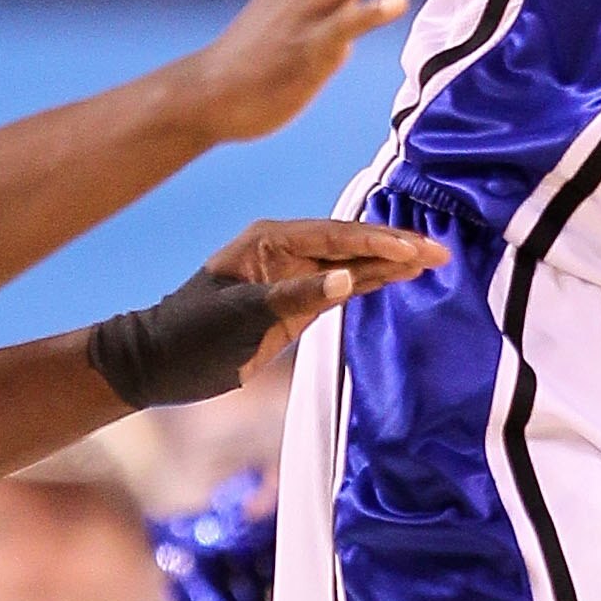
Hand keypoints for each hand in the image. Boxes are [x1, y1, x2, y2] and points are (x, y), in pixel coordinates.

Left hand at [215, 217, 448, 378]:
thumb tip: (348, 278)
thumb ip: (296, 296)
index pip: (335, 236)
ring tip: (434, 260)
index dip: (376, 242)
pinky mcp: (297, 304)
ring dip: (391, 263)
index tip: (414, 251)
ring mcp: (294, 277)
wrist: (161, 364)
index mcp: (270, 242)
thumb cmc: (192, 336)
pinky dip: (372, 282)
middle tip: (440, 251)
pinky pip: (342, 287)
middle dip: (395, 247)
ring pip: (352, 263)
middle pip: (350, 244)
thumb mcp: (240, 317)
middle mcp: (286, 252)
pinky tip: (401, 277)